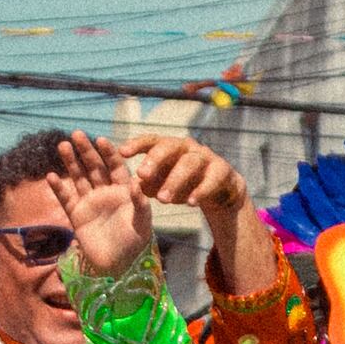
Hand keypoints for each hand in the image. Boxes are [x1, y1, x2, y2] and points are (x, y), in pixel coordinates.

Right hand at [57, 142, 150, 276]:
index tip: (101, 140)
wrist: (117, 265)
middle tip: (77, 134)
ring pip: (79, 177)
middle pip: (94, 167)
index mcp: (124, 191)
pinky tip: (51, 175)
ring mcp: (90, 202)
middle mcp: (106, 193)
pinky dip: (59, 187)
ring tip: (62, 145)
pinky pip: (66, 198)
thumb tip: (137, 184)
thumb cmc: (134, 244)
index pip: (115, 166)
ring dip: (71, 162)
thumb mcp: (142, 223)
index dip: (108, 153)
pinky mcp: (77, 215)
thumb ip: (140, 204)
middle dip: (86, 151)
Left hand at [116, 136, 250, 216]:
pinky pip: (211, 179)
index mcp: (169, 147)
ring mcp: (206, 157)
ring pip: (189, 164)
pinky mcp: (222, 170)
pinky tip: (191, 203)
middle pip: (170, 147)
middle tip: (141, 174)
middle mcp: (187, 148)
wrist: (220, 190)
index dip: (137, 144)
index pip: (151, 141)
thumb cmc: (184, 184)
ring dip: (175, 181)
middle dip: (155, 160)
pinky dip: (201, 191)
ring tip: (162, 199)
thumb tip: (133, 186)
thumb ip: (147, 184)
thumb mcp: (163, 184)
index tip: (122, 152)